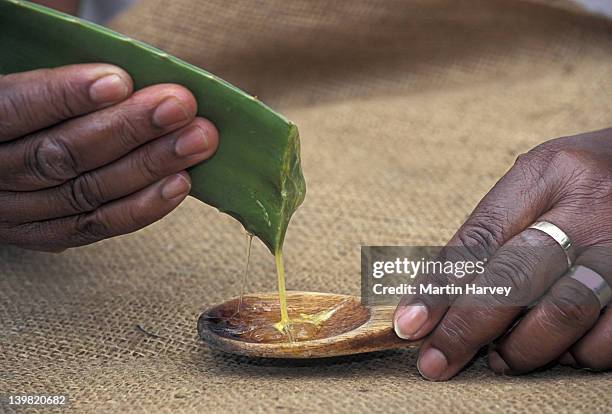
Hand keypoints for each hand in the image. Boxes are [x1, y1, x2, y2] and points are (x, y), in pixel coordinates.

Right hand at [0, 64, 217, 250]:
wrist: (5, 149)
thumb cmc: (26, 105)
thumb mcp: (20, 75)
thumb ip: (57, 79)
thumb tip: (122, 74)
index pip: (15, 109)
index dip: (66, 97)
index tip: (120, 81)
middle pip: (60, 155)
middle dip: (127, 129)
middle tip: (179, 107)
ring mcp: (15, 212)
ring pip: (85, 192)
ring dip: (149, 166)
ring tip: (196, 141)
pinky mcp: (45, 234)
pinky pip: (95, 226)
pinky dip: (141, 207)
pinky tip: (180, 183)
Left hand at [394, 128, 611, 379]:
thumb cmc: (582, 181)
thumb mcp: (536, 184)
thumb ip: (494, 231)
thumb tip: (441, 297)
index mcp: (547, 173)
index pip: (480, 237)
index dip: (438, 286)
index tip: (410, 324)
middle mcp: (590, 205)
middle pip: (514, 277)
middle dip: (465, 328)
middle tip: (435, 360)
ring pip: (562, 311)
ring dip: (520, 348)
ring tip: (499, 359)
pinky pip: (609, 336)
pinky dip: (576, 354)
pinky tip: (558, 351)